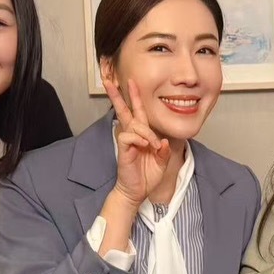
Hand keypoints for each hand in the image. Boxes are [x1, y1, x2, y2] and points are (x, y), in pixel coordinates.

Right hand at [104, 77, 170, 206]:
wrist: (137, 191)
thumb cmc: (147, 176)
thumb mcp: (161, 162)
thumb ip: (163, 150)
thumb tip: (162, 141)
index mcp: (142, 134)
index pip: (138, 112)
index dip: (135, 97)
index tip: (132, 83)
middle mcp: (133, 135)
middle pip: (124, 110)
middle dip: (119, 95)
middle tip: (109, 81)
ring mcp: (127, 141)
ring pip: (133, 123)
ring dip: (146, 132)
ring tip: (152, 146)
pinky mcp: (123, 149)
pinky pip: (129, 136)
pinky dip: (139, 138)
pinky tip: (144, 145)